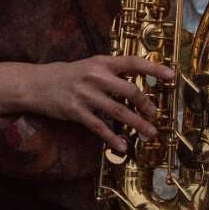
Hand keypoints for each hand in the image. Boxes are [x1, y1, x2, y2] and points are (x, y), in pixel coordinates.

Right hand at [27, 54, 171, 153]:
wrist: (37, 84)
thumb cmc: (68, 75)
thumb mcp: (91, 66)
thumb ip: (112, 72)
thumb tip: (137, 82)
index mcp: (102, 62)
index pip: (132, 63)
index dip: (153, 69)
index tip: (171, 75)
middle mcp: (95, 77)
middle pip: (130, 91)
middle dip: (147, 106)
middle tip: (156, 116)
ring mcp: (86, 95)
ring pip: (119, 111)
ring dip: (138, 124)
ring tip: (150, 133)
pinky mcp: (76, 111)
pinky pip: (99, 127)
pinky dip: (113, 138)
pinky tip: (123, 147)